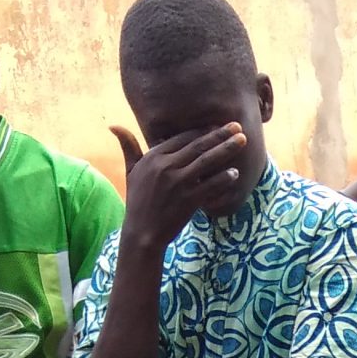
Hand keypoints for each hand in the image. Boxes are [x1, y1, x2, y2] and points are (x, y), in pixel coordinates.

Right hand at [112, 122, 249, 250]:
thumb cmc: (138, 201)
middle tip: (237, 125)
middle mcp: (166, 166)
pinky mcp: (188, 200)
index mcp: (154, 156)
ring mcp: (178, 183)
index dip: (202, 131)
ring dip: (227, 149)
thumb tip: (114, 126)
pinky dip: (224, 179)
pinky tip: (236, 173)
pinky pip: (211, 186)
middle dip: (220, 134)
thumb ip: (129, 147)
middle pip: (198, 145)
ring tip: (243, 141)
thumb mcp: (131, 171)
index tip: (217, 125)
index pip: (183, 138)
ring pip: (207, 161)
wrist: (142, 232)